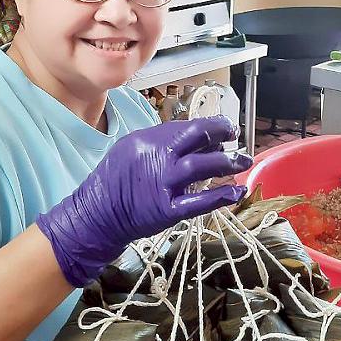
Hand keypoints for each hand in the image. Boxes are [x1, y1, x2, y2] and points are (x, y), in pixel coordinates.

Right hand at [38, 117, 251, 286]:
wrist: (97, 215)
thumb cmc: (114, 181)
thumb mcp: (131, 150)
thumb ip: (160, 143)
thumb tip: (197, 142)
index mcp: (146, 140)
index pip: (185, 127)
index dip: (210, 125)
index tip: (223, 128)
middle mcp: (156, 158)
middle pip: (196, 138)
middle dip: (221, 133)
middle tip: (236, 136)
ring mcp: (162, 184)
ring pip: (202, 167)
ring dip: (227, 163)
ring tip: (243, 161)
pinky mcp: (167, 210)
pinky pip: (199, 202)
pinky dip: (220, 196)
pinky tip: (237, 191)